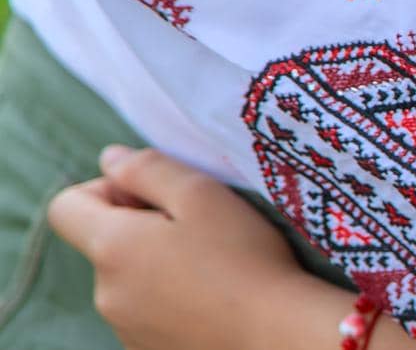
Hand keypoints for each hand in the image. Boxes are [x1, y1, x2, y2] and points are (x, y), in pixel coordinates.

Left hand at [46, 146, 316, 349]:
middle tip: (200, 227)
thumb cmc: (244, 259)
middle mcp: (106, 292)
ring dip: (158, 263)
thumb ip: (149, 169)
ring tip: (214, 265)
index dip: (105, 188)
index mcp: (112, 247)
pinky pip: (148, 310)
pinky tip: (214, 296)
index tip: (155, 195)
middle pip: (104, 242)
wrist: (276, 334)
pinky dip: (172, 296)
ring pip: (128, 278)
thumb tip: (110, 159)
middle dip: (142, 227)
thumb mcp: (201, 194)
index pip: (65, 206)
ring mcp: (125, 327)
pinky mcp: (149, 348)